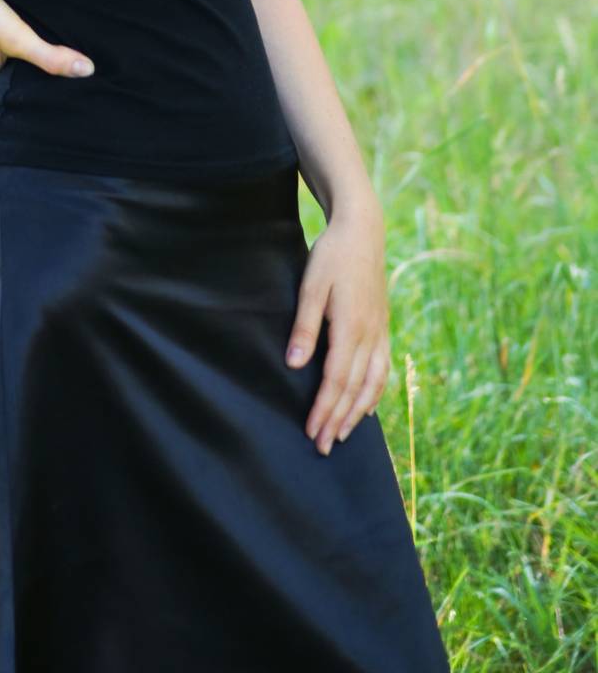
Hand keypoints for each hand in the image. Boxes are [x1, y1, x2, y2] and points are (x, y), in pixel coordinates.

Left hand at [284, 201, 389, 454]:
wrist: (362, 231)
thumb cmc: (332, 256)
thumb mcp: (311, 286)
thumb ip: (304, 327)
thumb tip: (295, 365)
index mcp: (351, 326)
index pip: (336, 379)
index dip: (324, 409)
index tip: (312, 431)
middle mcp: (371, 334)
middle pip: (354, 388)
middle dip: (338, 420)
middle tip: (322, 447)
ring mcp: (380, 331)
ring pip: (372, 383)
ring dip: (357, 412)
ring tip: (342, 434)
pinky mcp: (383, 326)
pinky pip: (382, 368)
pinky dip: (375, 392)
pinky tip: (367, 406)